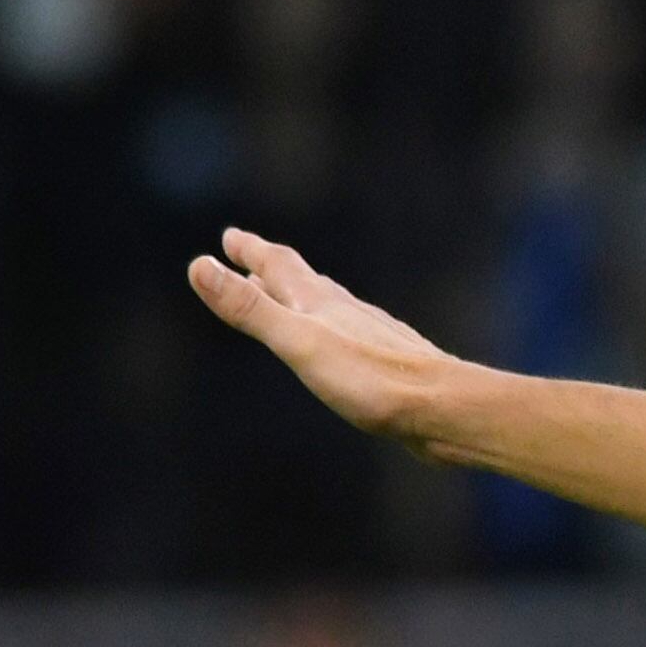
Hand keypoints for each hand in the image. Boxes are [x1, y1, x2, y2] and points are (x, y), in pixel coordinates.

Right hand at [188, 229, 460, 447]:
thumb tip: (199, 266)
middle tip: (251, 256)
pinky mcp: (392, 365)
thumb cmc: (373, 380)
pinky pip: (354, 337)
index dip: (251, 250)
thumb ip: (251, 309)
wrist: (446, 410)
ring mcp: (372, 337)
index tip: (229, 237)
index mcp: (320, 304)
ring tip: (291, 296)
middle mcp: (348, 312)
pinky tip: (346, 346)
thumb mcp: (298, 343)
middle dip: (273, 268)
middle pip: (304, 281)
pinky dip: (335, 330)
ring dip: (304, 298)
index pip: (279, 266)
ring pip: (331, 307)